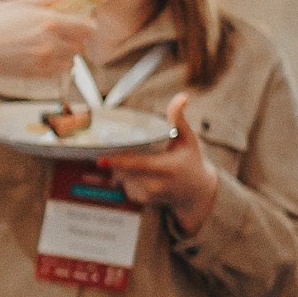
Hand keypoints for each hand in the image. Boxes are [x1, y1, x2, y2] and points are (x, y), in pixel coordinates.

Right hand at [0, 0, 94, 111]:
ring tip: (49, 44)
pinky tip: (41, 55)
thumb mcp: (17, 3)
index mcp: (49, 21)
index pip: (88, 27)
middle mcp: (50, 43)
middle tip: (63, 31)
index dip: (87, 23)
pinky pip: (60, 70)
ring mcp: (44, 61)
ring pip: (73, 59)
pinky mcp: (36, 74)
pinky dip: (57, 63)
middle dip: (76, 37)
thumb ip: (47, 0)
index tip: (80, 20)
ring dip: (67, 52)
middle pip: (82, 43)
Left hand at [100, 94, 218, 232]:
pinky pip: (122, 183)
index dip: (118, 162)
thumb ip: (178, 119)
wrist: (196, 192)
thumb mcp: (188, 139)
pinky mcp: (140, 199)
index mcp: (167, 167)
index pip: (138, 164)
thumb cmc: (191, 160)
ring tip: (138, 158)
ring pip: (120, 175)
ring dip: (121, 166)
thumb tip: (181, 97)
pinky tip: (138, 171)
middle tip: (115, 148)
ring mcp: (147, 194)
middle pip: (123, 169)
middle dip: (117, 158)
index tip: (100, 159)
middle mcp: (156, 184)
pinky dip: (124, 174)